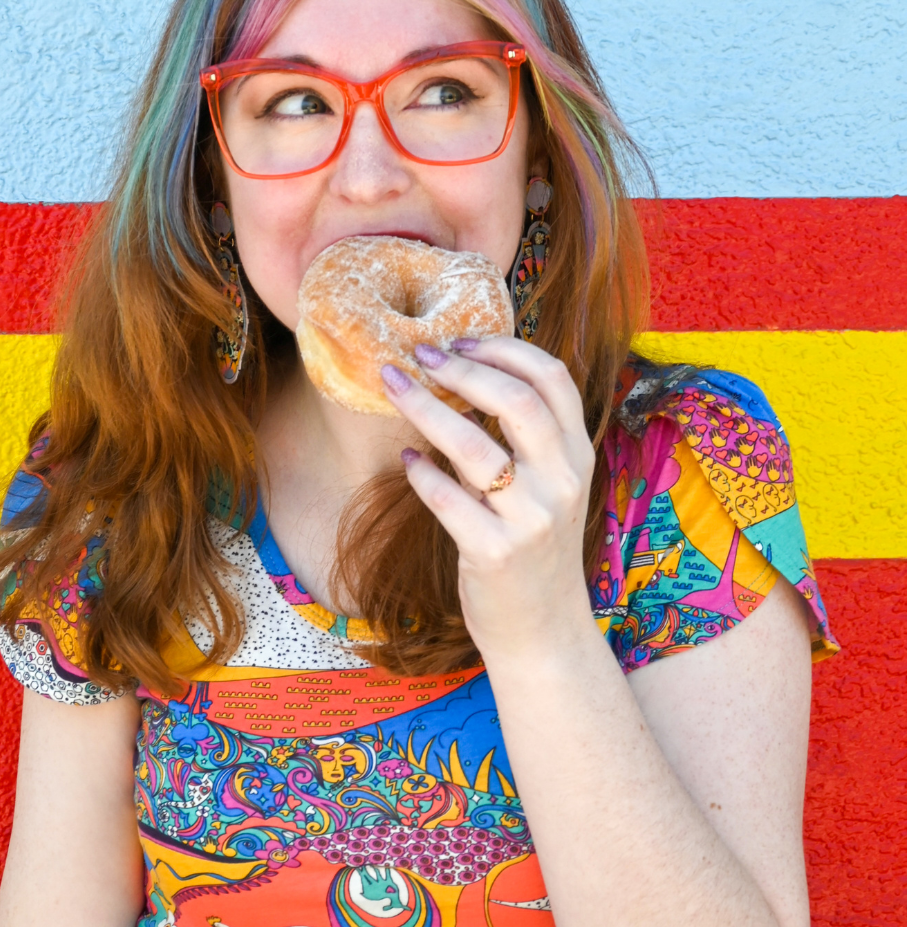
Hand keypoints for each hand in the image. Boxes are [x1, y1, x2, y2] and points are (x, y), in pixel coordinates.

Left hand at [380, 337, 597, 661]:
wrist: (544, 631)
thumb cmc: (535, 548)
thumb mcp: (545, 488)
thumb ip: (517, 440)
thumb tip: (460, 380)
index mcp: (578, 455)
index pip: (553, 378)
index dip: (504, 348)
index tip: (462, 340)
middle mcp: (563, 481)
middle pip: (516, 400)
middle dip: (461, 368)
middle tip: (419, 354)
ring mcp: (531, 519)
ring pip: (472, 444)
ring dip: (424, 406)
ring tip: (393, 386)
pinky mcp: (494, 553)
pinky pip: (446, 498)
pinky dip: (419, 471)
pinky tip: (406, 460)